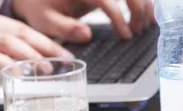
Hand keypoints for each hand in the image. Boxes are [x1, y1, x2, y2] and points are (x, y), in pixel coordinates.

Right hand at [0, 8, 73, 83]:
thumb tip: (4, 65)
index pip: (19, 26)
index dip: (42, 39)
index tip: (60, 51)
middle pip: (20, 31)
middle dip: (46, 46)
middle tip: (65, 60)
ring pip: (10, 41)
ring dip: (32, 55)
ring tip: (48, 68)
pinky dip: (7, 65)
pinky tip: (19, 74)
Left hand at [12, 0, 155, 41]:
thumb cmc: (39, 8)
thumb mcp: (46, 20)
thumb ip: (65, 28)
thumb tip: (87, 35)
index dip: (119, 17)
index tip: (126, 35)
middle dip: (138, 8)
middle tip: (138, 32)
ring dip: (142, 4)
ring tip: (143, 27)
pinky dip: (139, 1)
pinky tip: (143, 16)